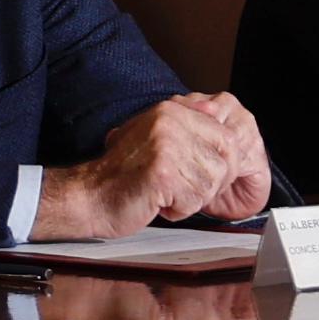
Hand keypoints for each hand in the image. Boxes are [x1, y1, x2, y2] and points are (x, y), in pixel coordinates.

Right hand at [35, 91, 272, 237]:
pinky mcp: (162, 172)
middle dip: (211, 183)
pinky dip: (179, 209)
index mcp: (173, 109)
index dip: (228, 164)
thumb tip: (229, 129)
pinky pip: (194, 199)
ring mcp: (167, 144)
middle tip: (183, 189)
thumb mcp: (158, 139)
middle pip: (226, 159)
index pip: (228, 136)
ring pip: (212, 182)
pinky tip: (158, 202)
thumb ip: (191, 130)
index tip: (213, 178)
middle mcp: (171, 120)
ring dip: (192, 198)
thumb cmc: (124, 175)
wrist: (89, 196)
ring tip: (165, 193)